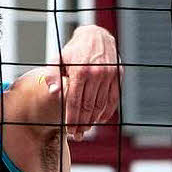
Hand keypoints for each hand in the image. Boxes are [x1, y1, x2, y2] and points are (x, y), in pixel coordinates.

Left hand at [46, 26, 121, 140]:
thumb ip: (53, 76)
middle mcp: (96, 73)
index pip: (74, 101)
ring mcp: (109, 75)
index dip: (71, 118)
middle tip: (77, 135)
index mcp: (80, 70)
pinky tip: (99, 120)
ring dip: (93, 121)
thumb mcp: (58, 59)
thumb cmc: (74, 50)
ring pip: (101, 105)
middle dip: (82, 124)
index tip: (69, 130)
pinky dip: (107, 112)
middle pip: (88, 106)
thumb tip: (53, 93)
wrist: (95, 36)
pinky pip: (113, 99)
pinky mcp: (118, 75)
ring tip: (86, 130)